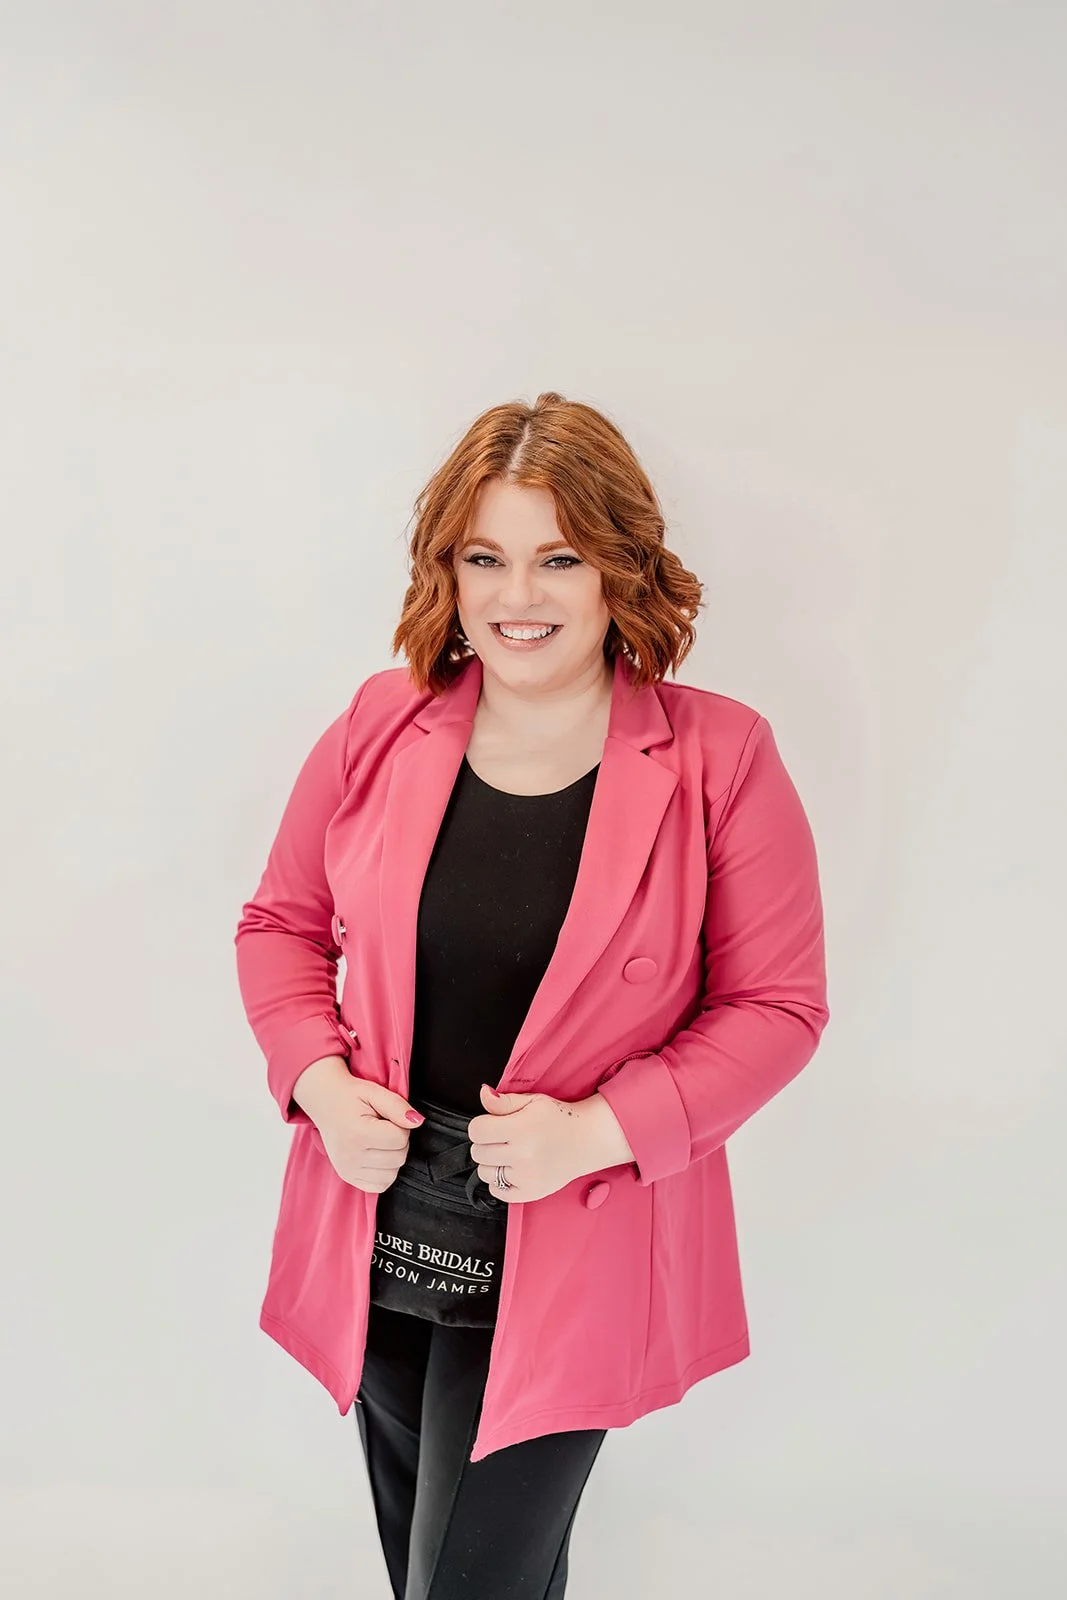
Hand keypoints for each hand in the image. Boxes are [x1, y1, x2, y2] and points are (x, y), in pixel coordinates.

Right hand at [317, 1077, 422, 1193]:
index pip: (400, 1138)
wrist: (324, 1102)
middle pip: (399, 1158)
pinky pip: (379, 1186)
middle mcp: (351, 1156)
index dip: (401, 1125)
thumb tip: (417, 1122)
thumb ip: (398, 1106)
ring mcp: (348, 1170)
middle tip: (384, 1128)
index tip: (389, 1118)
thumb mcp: (375, 1092)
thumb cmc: (349, 1096)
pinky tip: (377, 1157)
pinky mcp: (347, 1177)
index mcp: (357, 1133)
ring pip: (392, 1174)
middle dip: (399, 1142)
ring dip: (393, 1158)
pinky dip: (384, 1173)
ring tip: (379, 1141)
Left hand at [466, 1083, 599, 1202]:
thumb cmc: (560, 1119)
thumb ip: (504, 1101)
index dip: (481, 1125)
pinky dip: (499, 1182)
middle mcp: (523, 1155)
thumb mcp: (532, 1101)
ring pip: (484, 1172)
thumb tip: (483, 1094)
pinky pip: (496, 1191)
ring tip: (509, 1153)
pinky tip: (512, 1169)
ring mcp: (526, 1177)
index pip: (477, 1131)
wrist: (588, 1140)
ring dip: (492, 1163)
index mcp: (521, 1128)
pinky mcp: (530, 1192)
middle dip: (486, 1143)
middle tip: (503, 1138)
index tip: (492, 1124)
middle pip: (478, 1152)